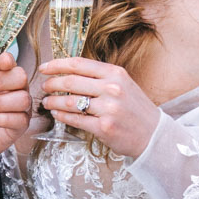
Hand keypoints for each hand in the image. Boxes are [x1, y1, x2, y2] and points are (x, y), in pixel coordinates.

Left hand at [39, 56, 160, 157]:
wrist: (154, 134)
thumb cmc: (135, 109)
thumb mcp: (124, 84)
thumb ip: (100, 77)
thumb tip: (70, 72)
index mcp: (115, 73)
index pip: (78, 64)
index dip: (57, 65)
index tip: (45, 67)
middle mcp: (112, 88)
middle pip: (71, 81)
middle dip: (51, 84)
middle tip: (44, 86)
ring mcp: (108, 108)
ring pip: (70, 102)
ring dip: (53, 101)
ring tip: (47, 102)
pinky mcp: (104, 127)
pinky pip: (75, 119)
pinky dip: (62, 116)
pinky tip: (57, 114)